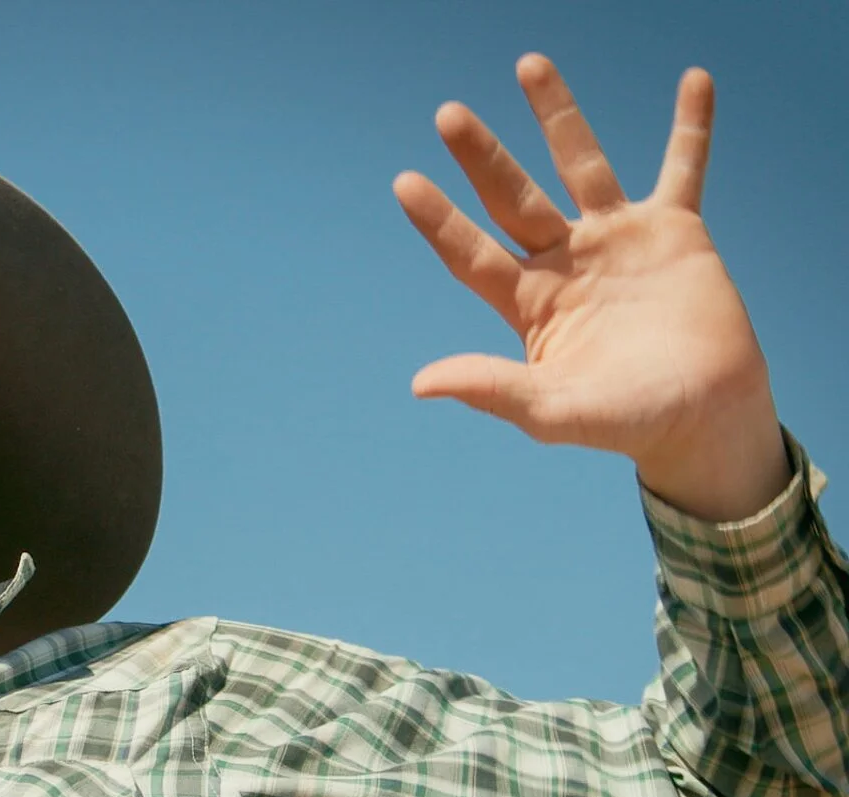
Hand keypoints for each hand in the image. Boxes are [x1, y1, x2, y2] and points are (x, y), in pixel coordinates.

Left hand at [395, 53, 790, 521]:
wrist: (703, 418)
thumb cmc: (623, 421)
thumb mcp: (551, 410)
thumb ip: (491, 390)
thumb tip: (420, 383)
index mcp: (529, 301)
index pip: (471, 252)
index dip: (439, 221)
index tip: (405, 182)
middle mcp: (564, 260)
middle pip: (513, 197)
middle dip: (481, 157)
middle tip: (447, 114)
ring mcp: (617, 240)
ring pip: (581, 165)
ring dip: (558, 116)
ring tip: (528, 64)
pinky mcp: (675, 231)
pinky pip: (684, 167)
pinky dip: (691, 127)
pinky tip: (694, 80)